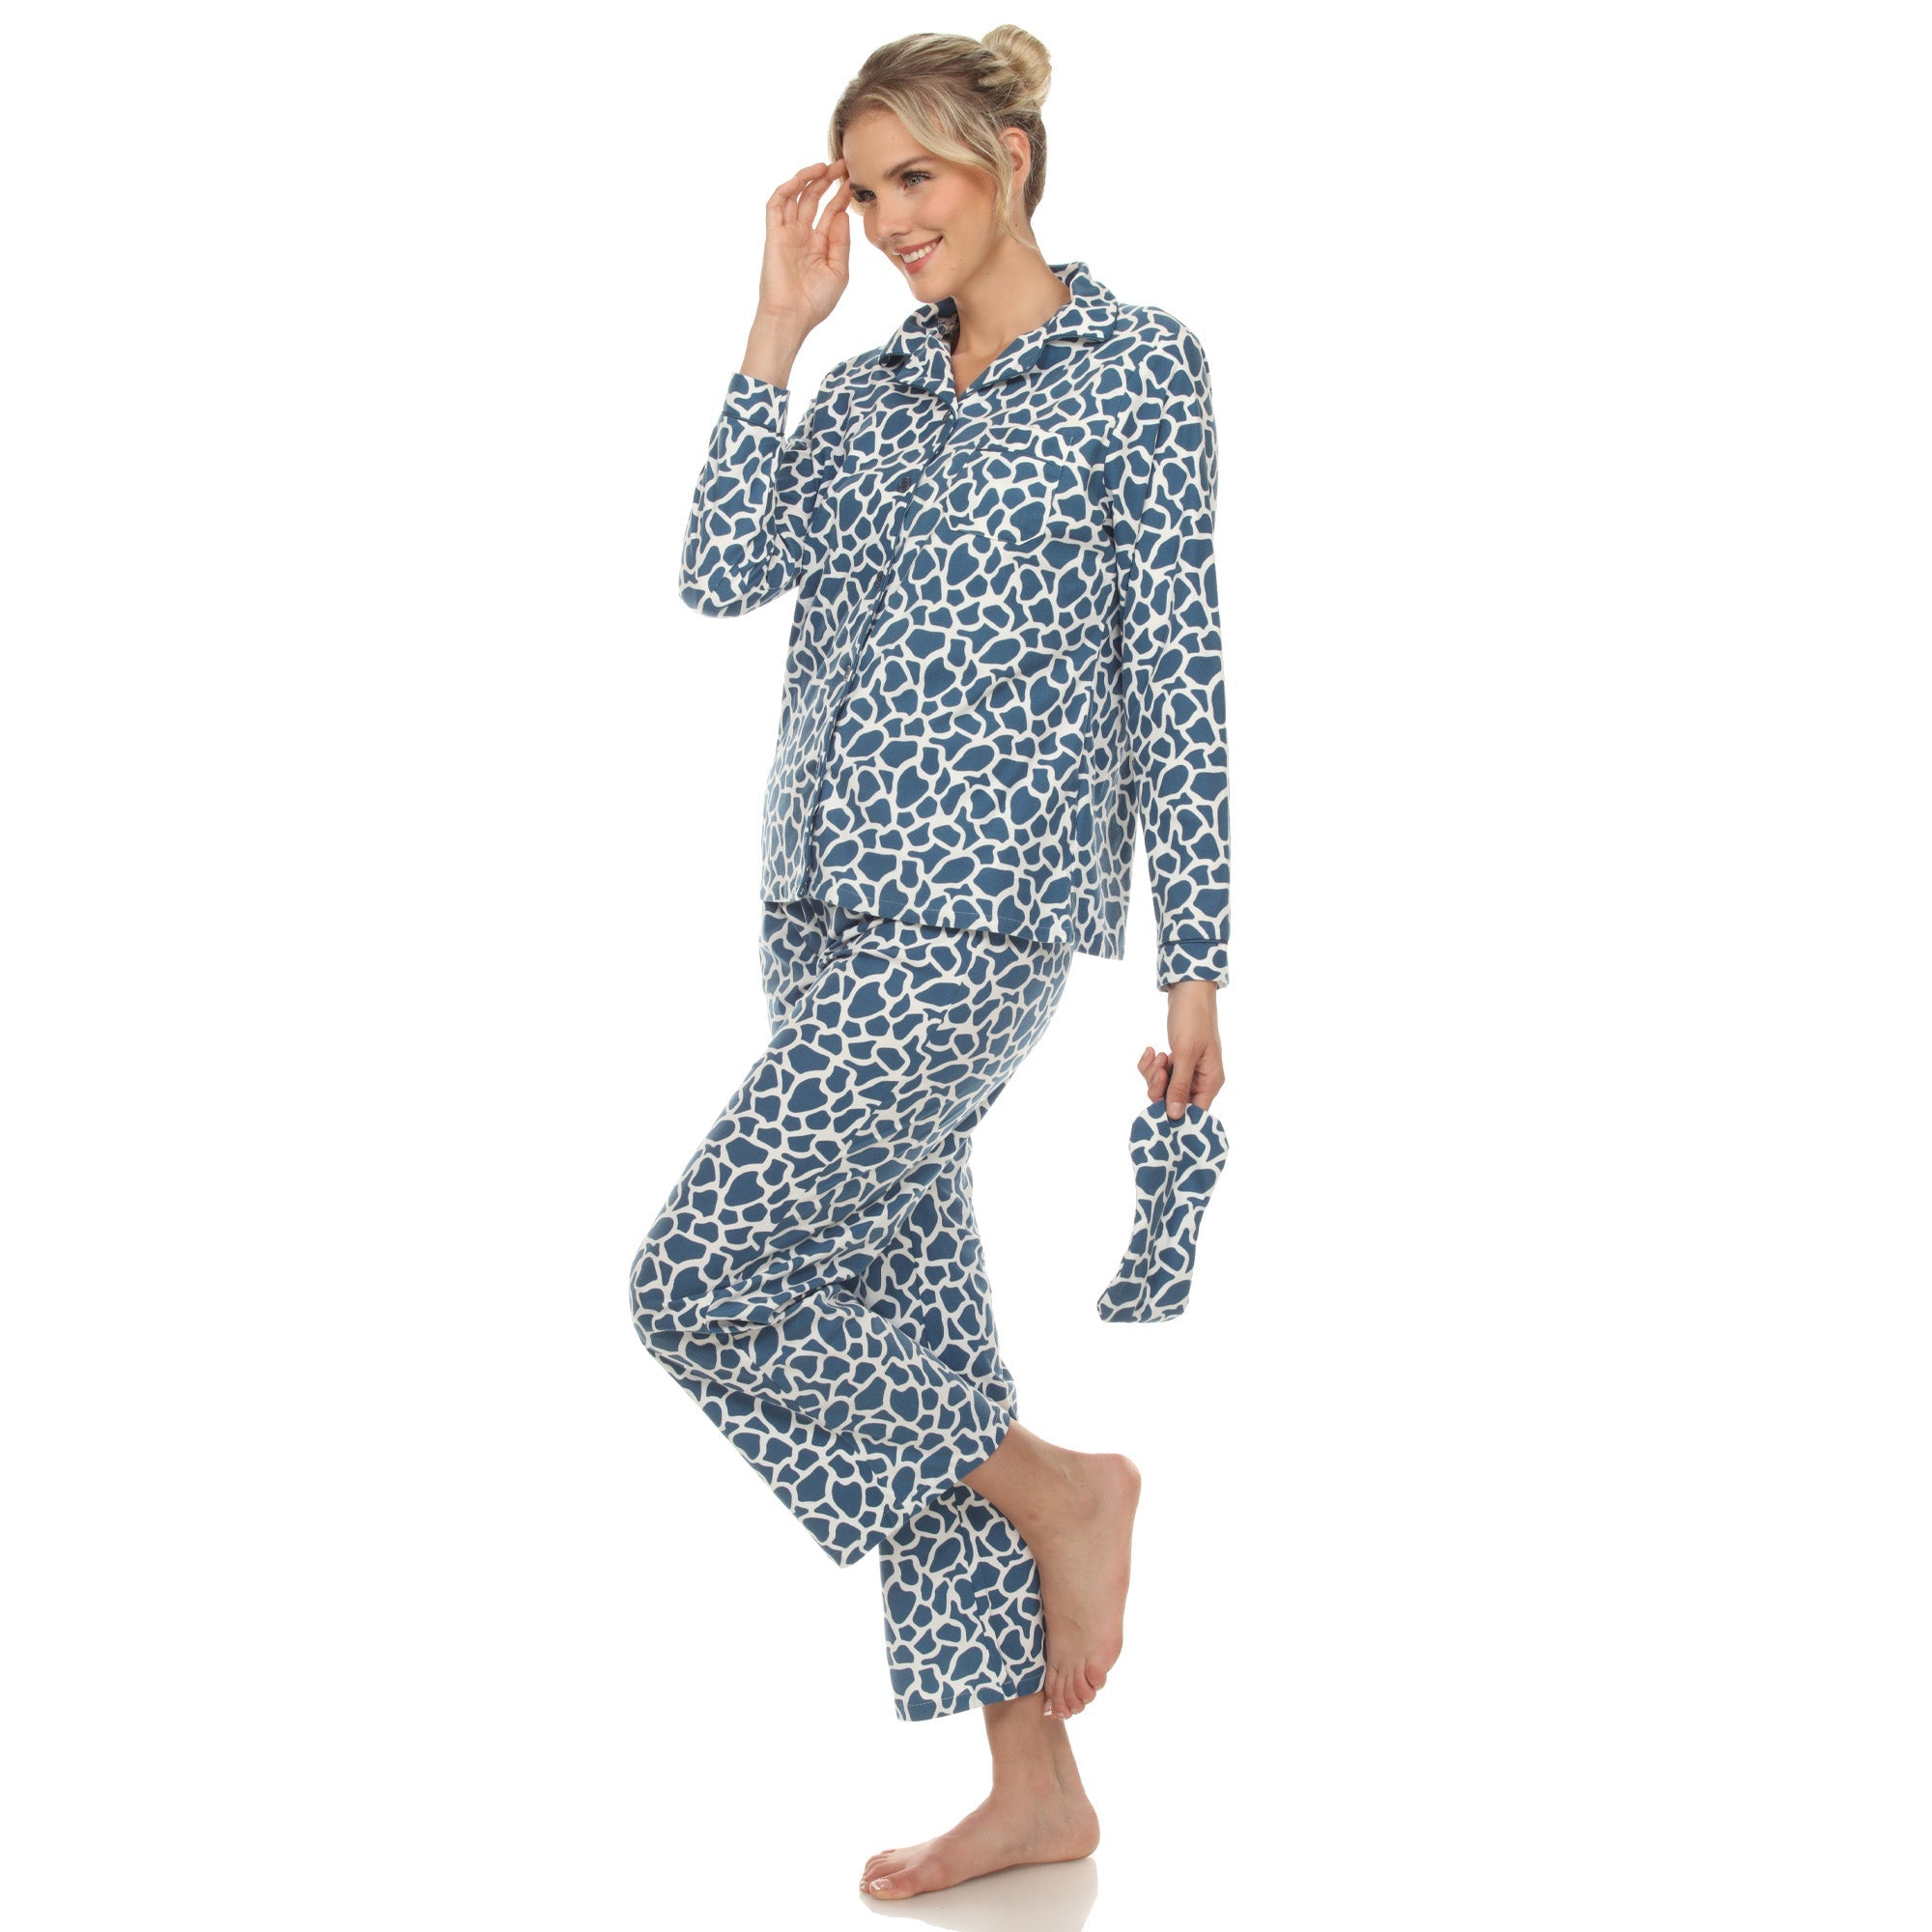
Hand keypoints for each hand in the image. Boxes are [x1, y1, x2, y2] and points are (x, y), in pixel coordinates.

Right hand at [756, 161, 853, 334]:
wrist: (791, 317)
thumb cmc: (815, 302)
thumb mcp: (838, 271)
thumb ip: (840, 242)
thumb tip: (842, 214)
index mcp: (818, 245)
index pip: (830, 212)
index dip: (841, 195)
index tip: (854, 180)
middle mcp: (801, 236)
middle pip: (813, 199)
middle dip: (827, 180)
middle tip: (842, 165)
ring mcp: (787, 234)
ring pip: (795, 196)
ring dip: (808, 179)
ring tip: (824, 166)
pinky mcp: (773, 234)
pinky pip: (776, 204)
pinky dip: (787, 189)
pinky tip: (802, 179)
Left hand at [1137, 982, 1224, 1118]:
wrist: (1188, 990)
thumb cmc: (1193, 1019)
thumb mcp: (1185, 1053)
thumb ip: (1179, 1086)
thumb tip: (1174, 1116)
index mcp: (1210, 1081)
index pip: (1195, 1112)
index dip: (1175, 1114)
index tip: (1156, 1109)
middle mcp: (1201, 1079)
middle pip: (1175, 1101)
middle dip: (1160, 1088)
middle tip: (1159, 1070)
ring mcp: (1188, 1069)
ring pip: (1164, 1087)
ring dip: (1154, 1074)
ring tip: (1157, 1054)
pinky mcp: (1176, 1060)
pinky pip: (1159, 1073)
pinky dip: (1151, 1064)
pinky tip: (1152, 1050)